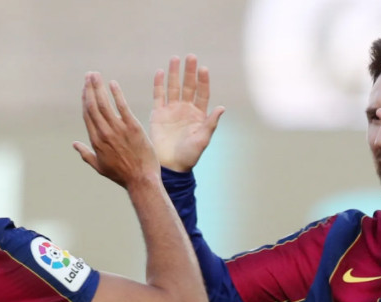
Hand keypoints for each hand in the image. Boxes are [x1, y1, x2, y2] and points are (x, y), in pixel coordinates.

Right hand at [74, 72, 158, 187]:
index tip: (84, 89)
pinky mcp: (132, 127)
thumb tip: (74, 144)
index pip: (87, 115)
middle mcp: (104, 133)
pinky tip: (112, 83)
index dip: (85, 100)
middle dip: (89, 89)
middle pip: (93, 106)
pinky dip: (116, 94)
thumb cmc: (121, 175)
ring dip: (98, 87)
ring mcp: (118, 129)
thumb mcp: (100, 167)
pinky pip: (122, 107)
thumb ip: (86, 154)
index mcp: (96, 141)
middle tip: (88, 75)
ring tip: (95, 75)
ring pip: (104, 103)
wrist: (141, 179)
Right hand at [149, 54, 224, 171]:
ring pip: (173, 87)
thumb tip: (222, 108)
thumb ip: (211, 123)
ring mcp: (171, 110)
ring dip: (174, 73)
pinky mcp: (158, 114)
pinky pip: (158, 96)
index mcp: (198, 114)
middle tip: (191, 57)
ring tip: (175, 59)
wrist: (170, 165)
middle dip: (189, 72)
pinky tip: (160, 72)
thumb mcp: (203, 140)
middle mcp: (185, 109)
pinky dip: (159, 84)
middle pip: (188, 86)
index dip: (203, 81)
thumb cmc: (189, 155)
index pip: (202, 93)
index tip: (203, 69)